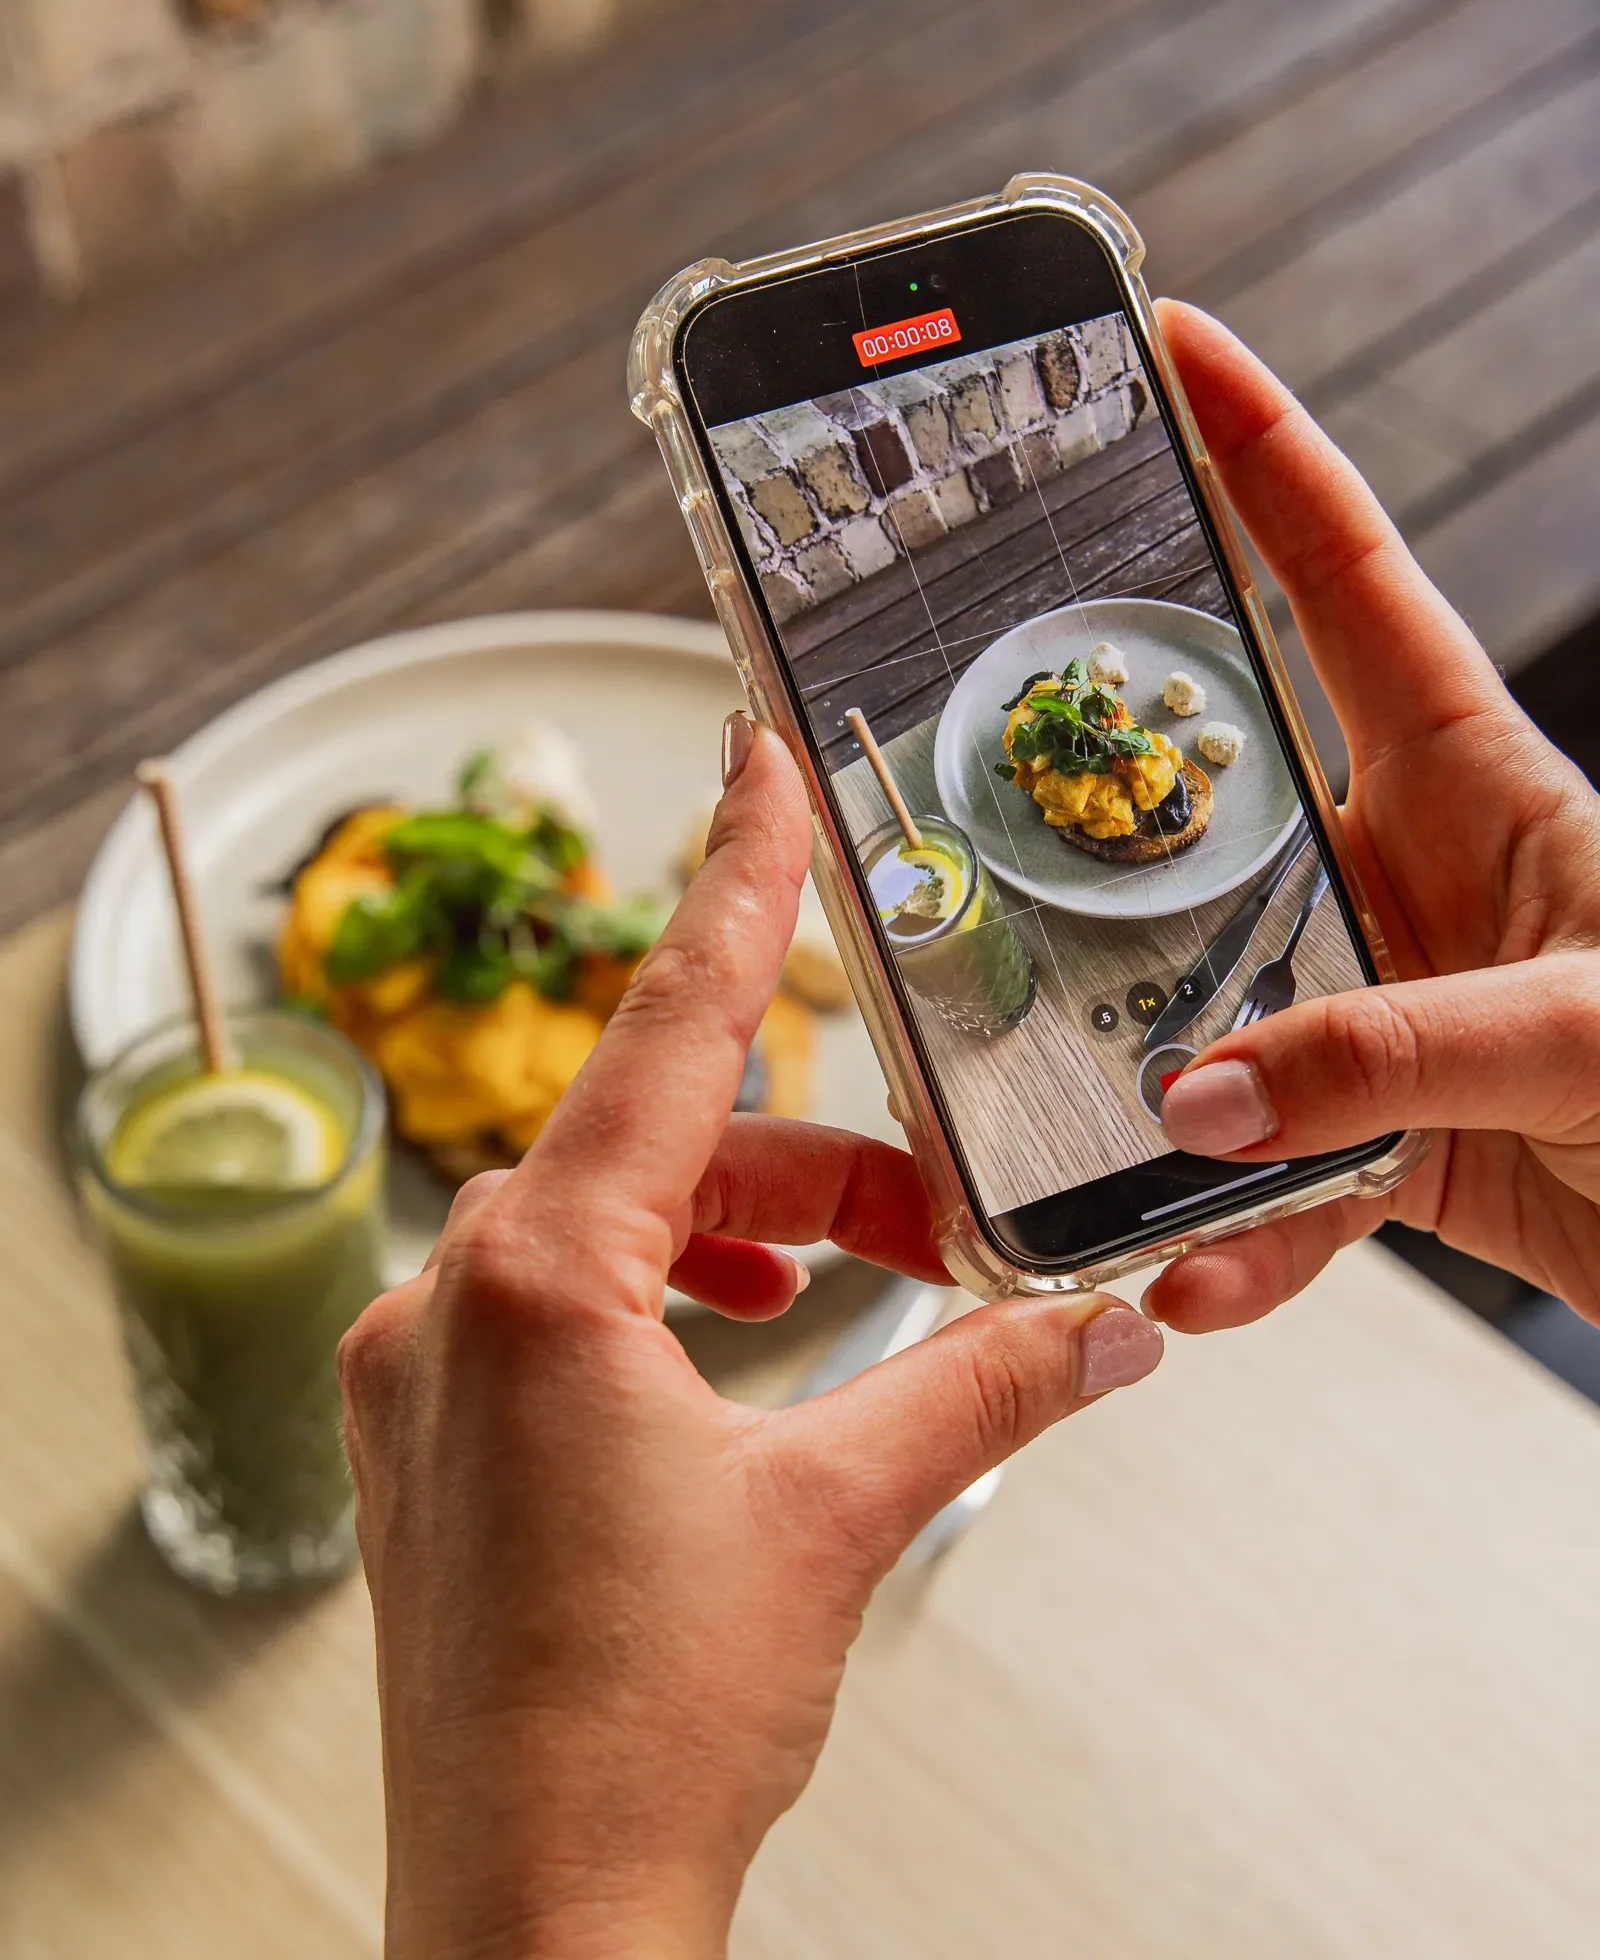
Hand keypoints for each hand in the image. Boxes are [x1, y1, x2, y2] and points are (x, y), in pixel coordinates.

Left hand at [339, 715, 1162, 1959]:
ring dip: (733, 1235)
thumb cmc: (648, 1728)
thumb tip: (1112, 1325)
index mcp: (534, 1279)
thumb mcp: (843, 1514)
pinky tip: (727, 1348)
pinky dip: (655, 1295)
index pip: (665, 1029)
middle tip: (936, 1235)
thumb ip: (985, 1386)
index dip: (732, 884)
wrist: (540, 1916)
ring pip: (600, 1225)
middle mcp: (448, 1303)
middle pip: (657, 1148)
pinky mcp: (426, 1441)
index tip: (753, 765)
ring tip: (840, 1294)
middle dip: (808, 1171)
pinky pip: (545, 1303)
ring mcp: (420, 1376)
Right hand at [1147, 301, 1599, 1332]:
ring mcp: (1372, 1002)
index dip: (1257, 454)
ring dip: (1139, 1071)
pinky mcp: (1371, 1134)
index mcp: (1470, 775)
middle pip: (1213, 793)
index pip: (1339, 579)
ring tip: (1072, 1115)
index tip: (1167, 351)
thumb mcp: (1588, 1024)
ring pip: (1204, 1003)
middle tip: (983, 757)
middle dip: (1101, 776)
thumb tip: (1204, 1091)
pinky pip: (1265, 1178)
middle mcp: (1397, 873)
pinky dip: (1228, 1236)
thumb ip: (1397, 1045)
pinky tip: (1191, 1272)